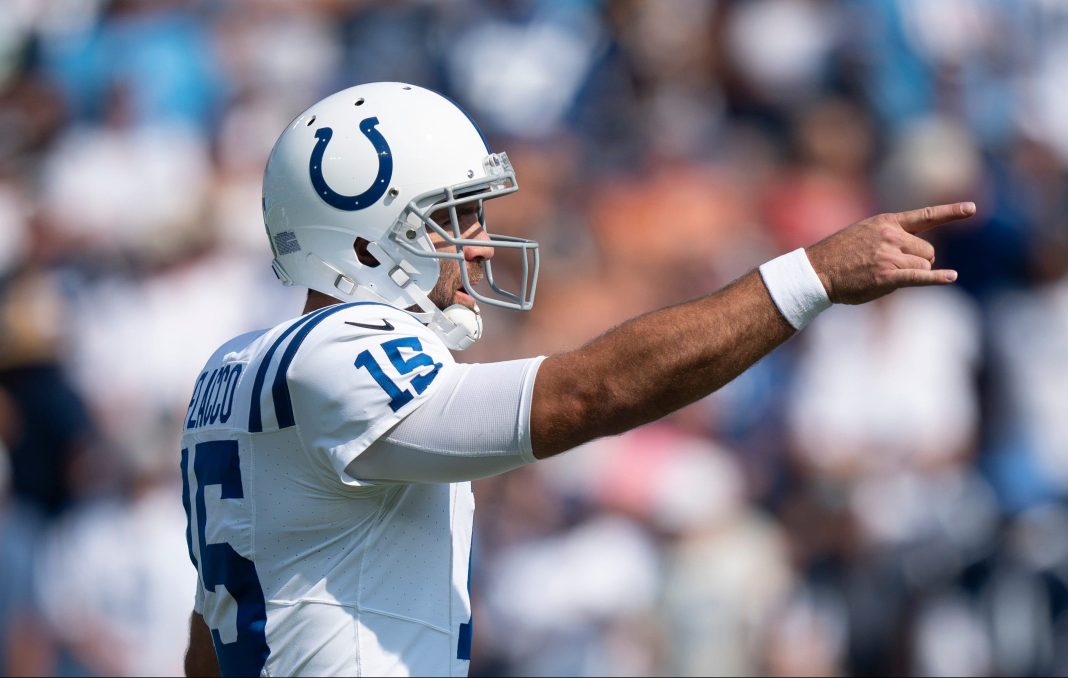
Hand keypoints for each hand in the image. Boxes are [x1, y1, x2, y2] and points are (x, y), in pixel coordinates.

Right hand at [805, 202, 974, 304]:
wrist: (817, 271)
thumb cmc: (838, 255)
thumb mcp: (863, 233)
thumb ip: (889, 237)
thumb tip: (915, 255)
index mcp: (887, 222)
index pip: (925, 216)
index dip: (951, 213)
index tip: (972, 209)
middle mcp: (892, 236)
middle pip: (928, 251)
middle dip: (919, 262)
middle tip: (895, 269)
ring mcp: (890, 256)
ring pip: (923, 267)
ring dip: (912, 275)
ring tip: (884, 276)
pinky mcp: (888, 276)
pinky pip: (920, 277)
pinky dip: (937, 278)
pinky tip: (950, 277)